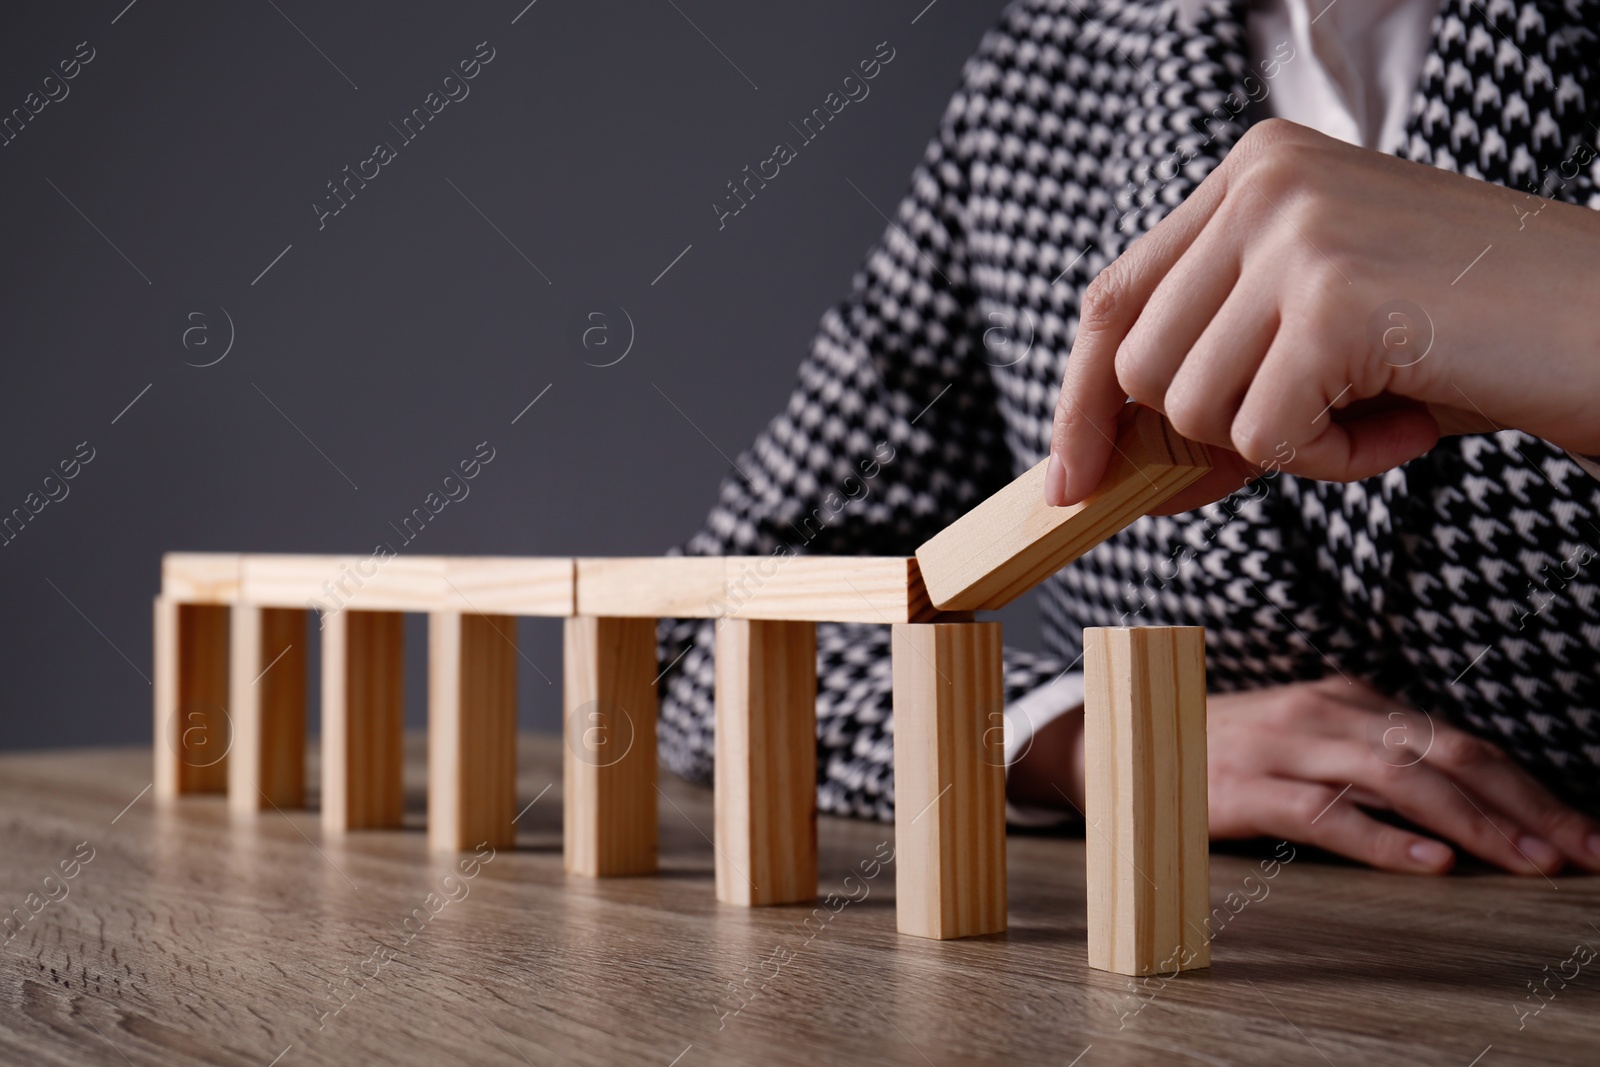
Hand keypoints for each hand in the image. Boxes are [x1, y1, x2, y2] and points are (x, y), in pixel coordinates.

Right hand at [1007, 675, 1599, 874]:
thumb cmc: (1219, 750)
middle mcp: (1325, 712)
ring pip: (1399, 779)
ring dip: (1476, 823)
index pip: (1456, 740)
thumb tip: (1461, 802)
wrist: (1115, 742)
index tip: (1582, 829)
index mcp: (1346, 699)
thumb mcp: (1302, 738)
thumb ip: (1368, 755)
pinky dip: (1384, 839)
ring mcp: (1284, 746)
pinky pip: (1326, 813)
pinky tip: (1430, 864)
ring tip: (1529, 860)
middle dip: (1525, 804)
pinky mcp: (1246, 788)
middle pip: (1445, 754)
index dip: (1527, 784)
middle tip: (1583, 849)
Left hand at [1046, 118, 1599, 509]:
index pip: (1114, 297)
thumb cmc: (1470, 337)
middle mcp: (1263, 184)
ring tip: (1378, 409)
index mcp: (1253, 173)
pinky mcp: (1333, 298)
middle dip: (1204, 436)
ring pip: (1192, 408)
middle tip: (1308, 432)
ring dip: (1285, 446)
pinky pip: (1264, 438)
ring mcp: (1297, 234)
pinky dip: (1332, 463)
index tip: (1072, 478)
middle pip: (1139, 365)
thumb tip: (1109, 471)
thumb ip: (1216, 378)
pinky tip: (1404, 423)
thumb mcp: (1318, 342)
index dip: (1081, 398)